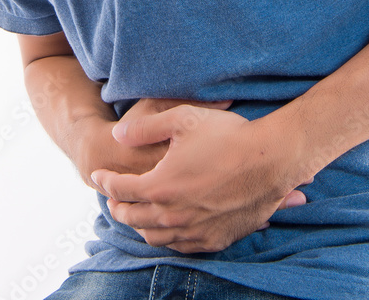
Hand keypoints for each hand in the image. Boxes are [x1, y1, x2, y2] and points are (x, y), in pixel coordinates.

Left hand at [90, 104, 306, 253]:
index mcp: (160, 186)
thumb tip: (117, 135)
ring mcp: (194, 232)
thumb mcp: (182, 119)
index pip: (120, 189)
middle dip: (118, 207)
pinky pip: (181, 247)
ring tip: (136, 213)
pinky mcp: (214, 240)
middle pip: (133, 218)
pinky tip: (167, 228)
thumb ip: (144, 128)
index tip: (98, 176)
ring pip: (154, 238)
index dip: (105, 181)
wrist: (270, 160)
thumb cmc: (227, 135)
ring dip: (139, 226)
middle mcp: (173, 216)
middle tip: (113, 198)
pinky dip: (166, 238)